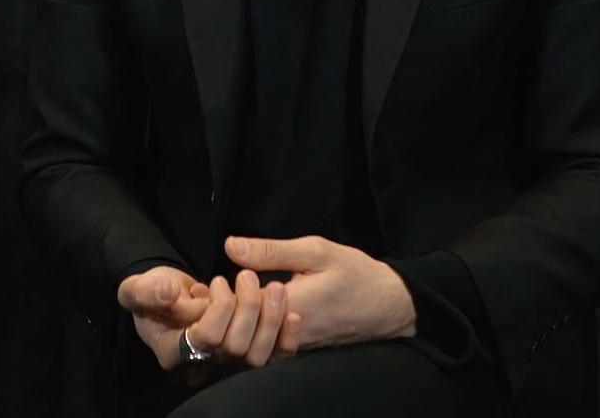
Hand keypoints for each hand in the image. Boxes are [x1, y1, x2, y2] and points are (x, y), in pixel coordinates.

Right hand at [118, 265, 302, 370]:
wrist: (169, 296)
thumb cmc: (153, 293)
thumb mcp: (138, 287)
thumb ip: (146, 291)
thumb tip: (169, 293)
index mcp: (174, 351)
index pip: (204, 340)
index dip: (218, 310)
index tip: (219, 281)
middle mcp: (204, 363)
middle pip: (235, 348)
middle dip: (248, 308)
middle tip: (248, 276)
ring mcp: (229, 361)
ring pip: (257, 356)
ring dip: (271, 320)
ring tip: (275, 286)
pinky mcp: (248, 352)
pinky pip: (274, 357)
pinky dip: (287, 339)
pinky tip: (293, 316)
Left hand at [224, 235, 416, 352]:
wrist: (387, 305)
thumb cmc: (354, 273)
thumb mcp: (315, 250)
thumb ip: (271, 251)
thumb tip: (231, 246)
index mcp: (291, 307)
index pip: (239, 312)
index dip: (219, 299)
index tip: (214, 281)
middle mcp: (288, 335)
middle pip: (238, 338)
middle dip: (220, 316)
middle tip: (212, 292)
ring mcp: (293, 348)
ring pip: (248, 348)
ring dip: (232, 326)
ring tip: (225, 301)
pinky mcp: (297, 351)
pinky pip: (263, 350)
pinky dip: (247, 333)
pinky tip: (243, 313)